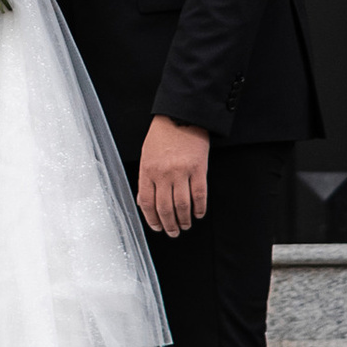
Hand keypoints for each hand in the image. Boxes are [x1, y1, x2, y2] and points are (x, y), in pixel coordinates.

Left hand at [138, 115, 210, 234]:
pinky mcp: (199, 169)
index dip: (151, 219)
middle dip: (169, 225)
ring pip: (182, 205)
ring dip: (184, 220)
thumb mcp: (147, 154)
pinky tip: (198, 213)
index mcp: (148, 170)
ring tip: (185, 225)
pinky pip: (199, 195)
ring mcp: (182, 172)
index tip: (157, 227)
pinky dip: (199, 208)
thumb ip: (146, 178)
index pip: (146, 202)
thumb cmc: (163, 133)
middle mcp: (163, 174)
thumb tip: (146, 201)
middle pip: (164, 208)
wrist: (182, 115)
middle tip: (173, 232)